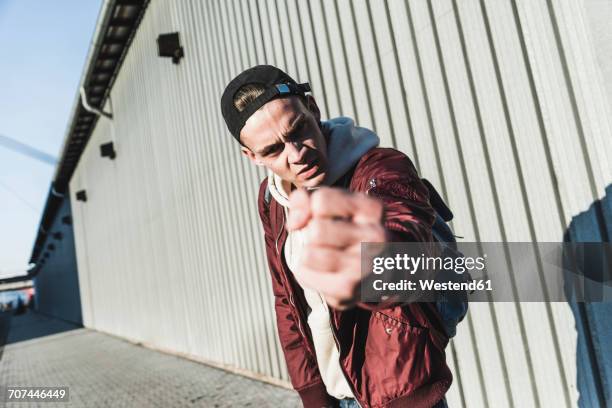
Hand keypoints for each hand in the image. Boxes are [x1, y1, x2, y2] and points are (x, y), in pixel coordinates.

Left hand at [286, 187, 385, 309]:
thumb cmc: (342, 230)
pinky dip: (305, 272)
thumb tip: (294, 223)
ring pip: (309, 254)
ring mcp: (365, 265)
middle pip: (316, 230)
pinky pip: (306, 274)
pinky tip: (321, 271)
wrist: (366, 271)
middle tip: (322, 240)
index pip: (321, 200)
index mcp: (372, 209)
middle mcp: (375, 236)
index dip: (311, 209)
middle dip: (310, 234)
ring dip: (306, 254)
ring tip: (322, 255)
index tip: (321, 217)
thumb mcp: (327, 206)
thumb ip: (304, 200)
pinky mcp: (349, 288)